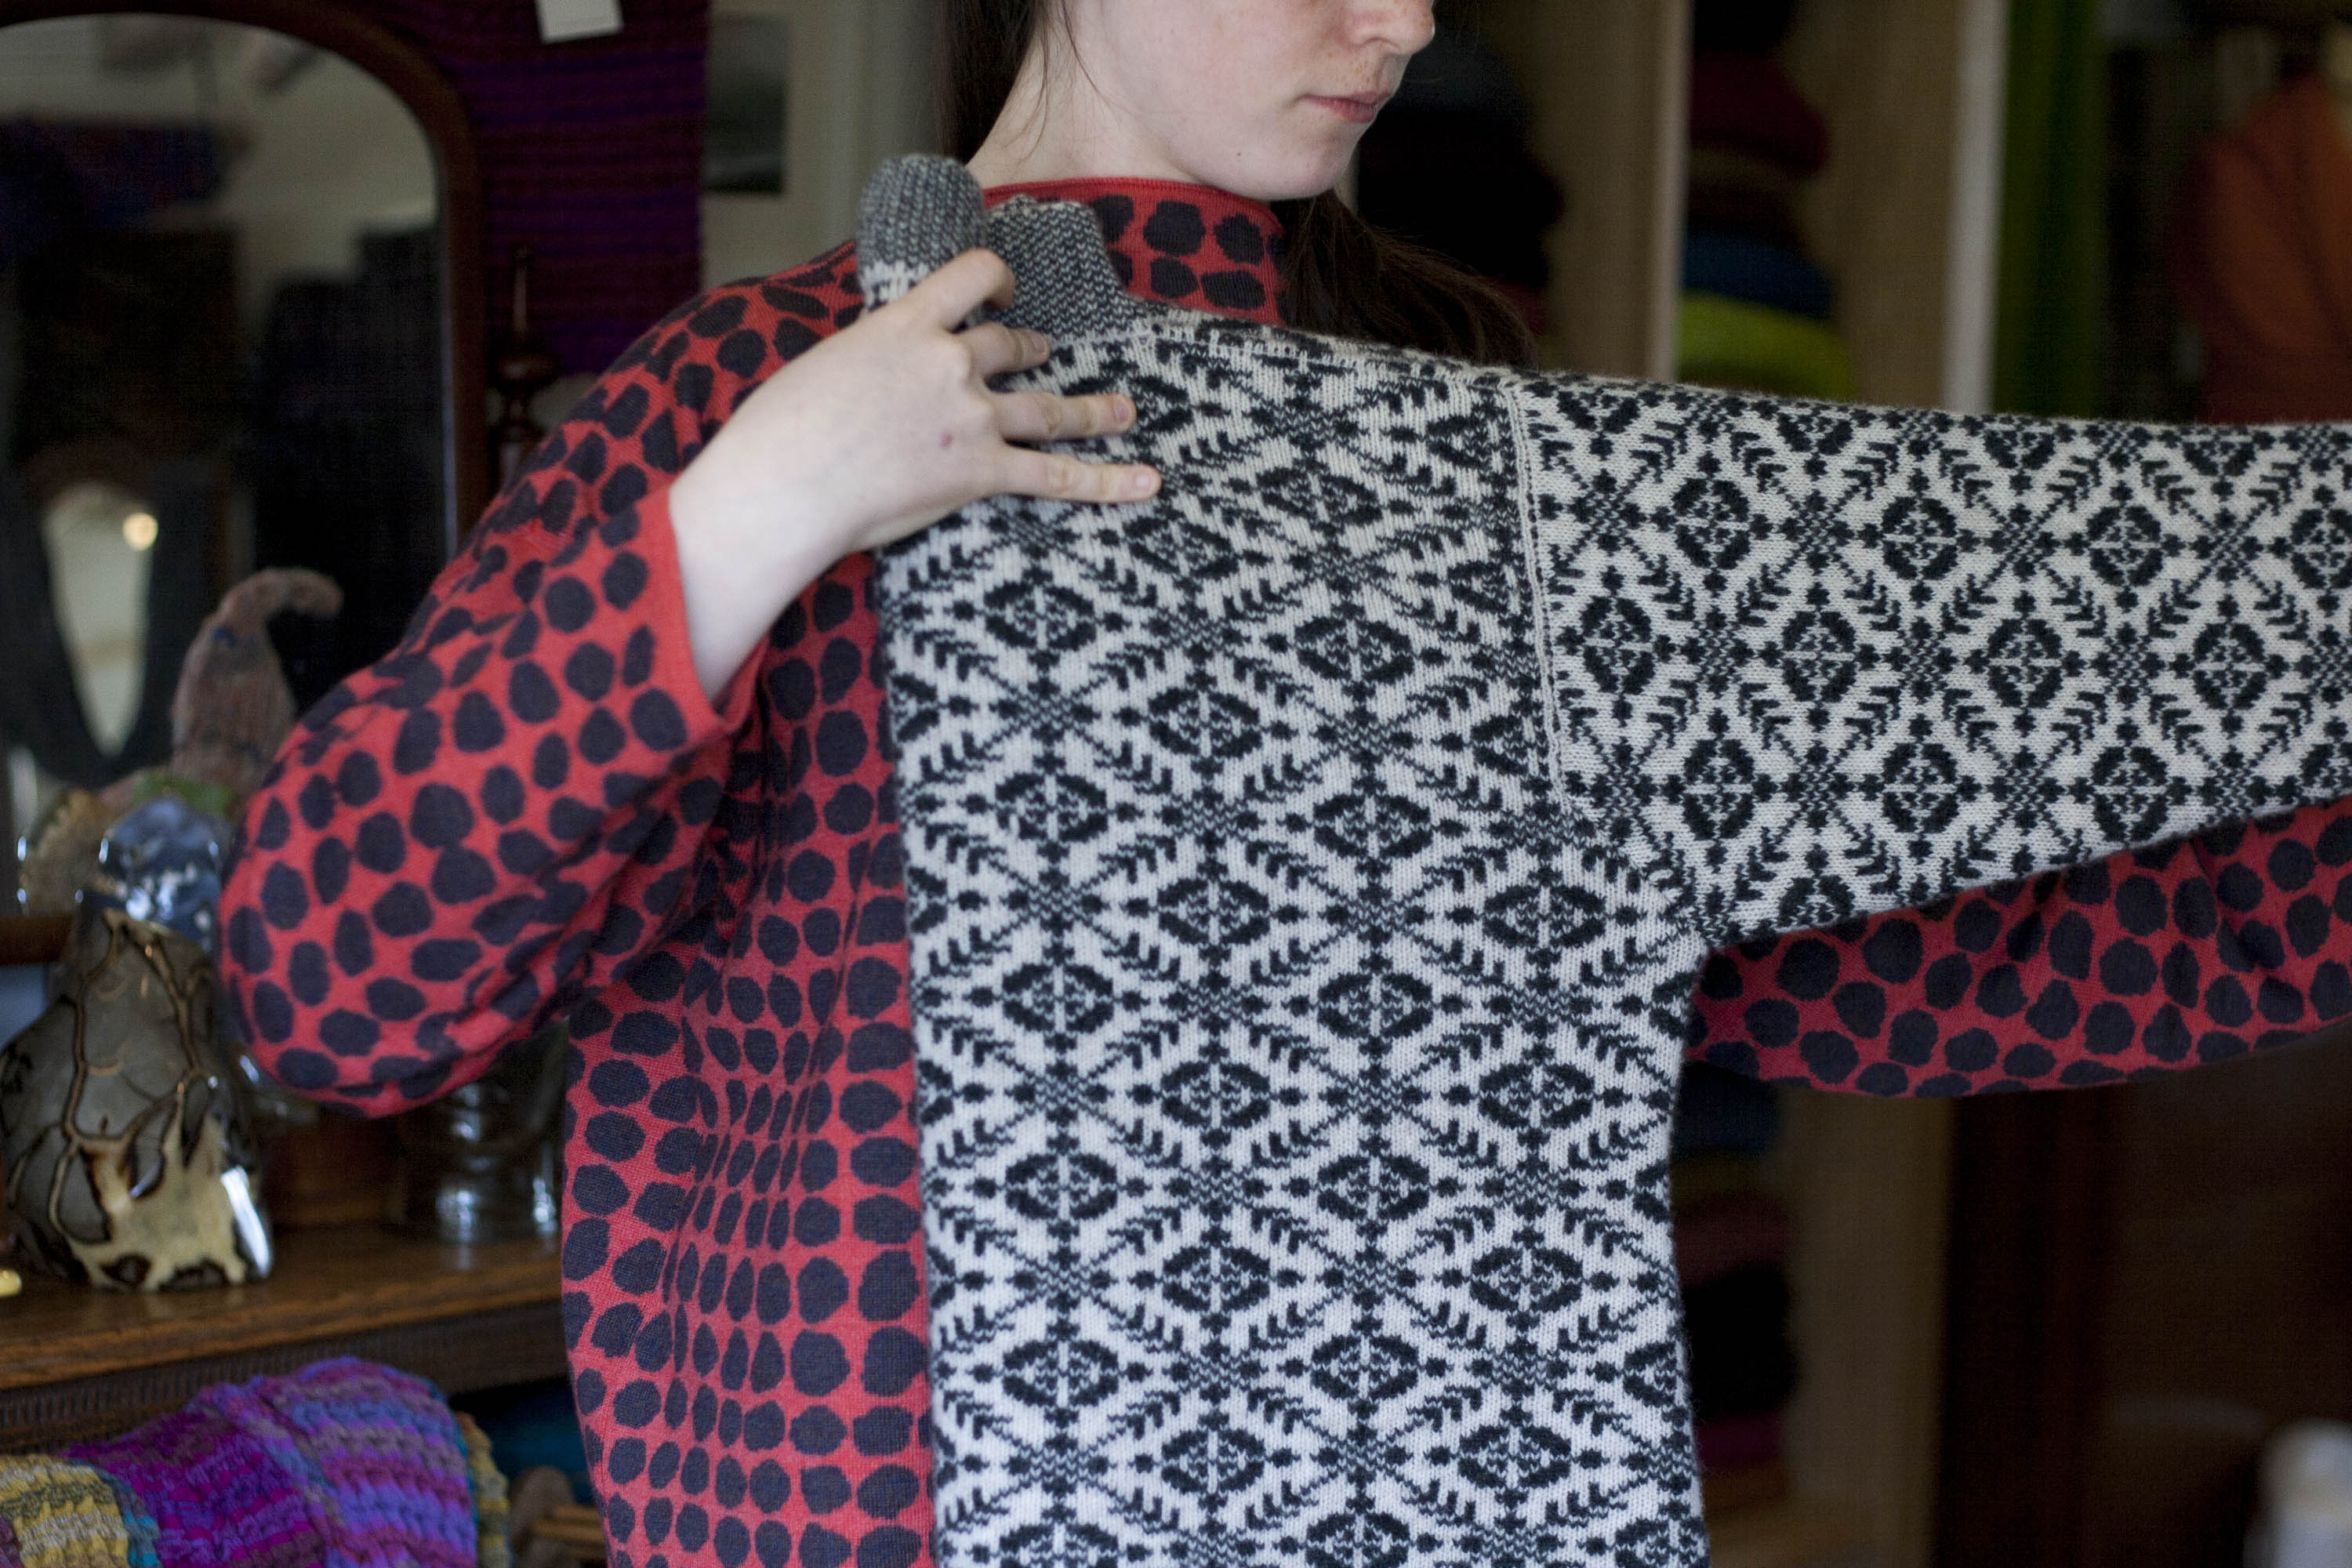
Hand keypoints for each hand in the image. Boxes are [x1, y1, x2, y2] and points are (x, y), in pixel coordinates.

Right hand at [669, 248, 1158, 696]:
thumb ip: (869, 359)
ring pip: (1048, 407)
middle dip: (1030, 350)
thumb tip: (876, 371)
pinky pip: (1056, 476)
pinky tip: (1148, 481)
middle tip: (1042, 354)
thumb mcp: (824, 367)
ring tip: (1121, 409)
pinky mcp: (979, 472)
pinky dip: (1108, 481)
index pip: (971, 276)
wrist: (783, 484)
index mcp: (904, 325)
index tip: (1006, 288)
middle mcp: (947, 362)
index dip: (998, 278)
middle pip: (1010, 345)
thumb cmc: (780, 433)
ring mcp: (970, 416)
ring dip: (1091, 408)